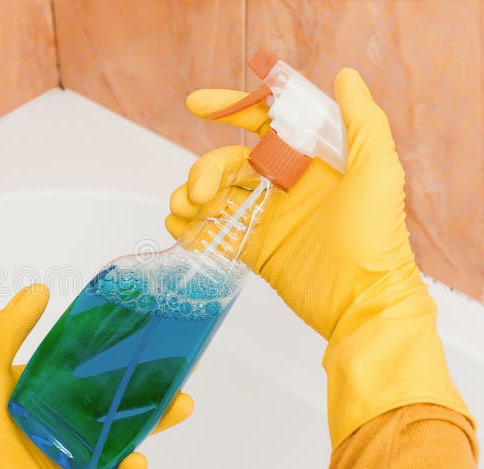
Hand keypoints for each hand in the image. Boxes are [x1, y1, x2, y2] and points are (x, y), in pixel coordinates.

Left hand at [0, 284, 192, 468]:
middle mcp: (67, 412)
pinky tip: (138, 459)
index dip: (128, 352)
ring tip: (177, 406)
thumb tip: (40, 289)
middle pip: (121, 398)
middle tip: (183, 372)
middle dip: (154, 386)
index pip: (99, 364)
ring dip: (152, 423)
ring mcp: (70, 445)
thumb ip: (12, 324)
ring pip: (121, 434)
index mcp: (52, 382)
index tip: (156, 335)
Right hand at [166, 69, 470, 446]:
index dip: (231, 109)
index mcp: (311, 161)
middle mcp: (287, 186)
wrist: (364, 303)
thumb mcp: (377, 170)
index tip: (196, 104)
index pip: (265, 124)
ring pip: (219, 197)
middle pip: (231, 163)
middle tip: (198, 192)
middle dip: (206, 171)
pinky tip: (179, 229)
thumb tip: (344, 76)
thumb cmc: (375, 237)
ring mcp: (270, 220)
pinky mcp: (258, 252)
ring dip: (192, 198)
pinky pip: (218, 234)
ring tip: (181, 211)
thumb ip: (361, 120)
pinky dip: (194, 230)